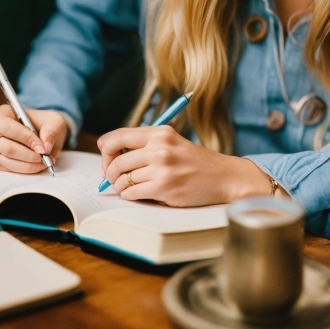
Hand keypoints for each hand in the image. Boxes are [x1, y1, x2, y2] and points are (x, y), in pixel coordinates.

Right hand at [0, 105, 68, 173]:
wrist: (41, 132)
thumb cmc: (45, 123)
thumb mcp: (54, 121)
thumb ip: (51, 132)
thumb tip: (46, 148)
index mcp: (0, 113)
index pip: (6, 126)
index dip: (24, 138)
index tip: (42, 148)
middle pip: (4, 146)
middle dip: (27, 154)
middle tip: (45, 157)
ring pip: (5, 160)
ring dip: (27, 164)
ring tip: (44, 162)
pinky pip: (5, 169)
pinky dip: (22, 169)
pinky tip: (35, 165)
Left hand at [97, 125, 271, 206]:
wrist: (224, 177)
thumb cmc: (195, 162)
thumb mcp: (172, 142)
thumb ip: (145, 145)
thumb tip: (111, 156)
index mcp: (160, 132)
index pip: (119, 136)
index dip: (106, 149)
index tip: (105, 159)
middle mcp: (160, 147)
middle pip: (117, 160)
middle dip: (110, 172)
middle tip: (112, 178)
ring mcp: (162, 168)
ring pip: (124, 179)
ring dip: (122, 186)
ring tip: (130, 187)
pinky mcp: (165, 188)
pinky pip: (133, 194)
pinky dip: (131, 196)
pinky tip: (140, 194)